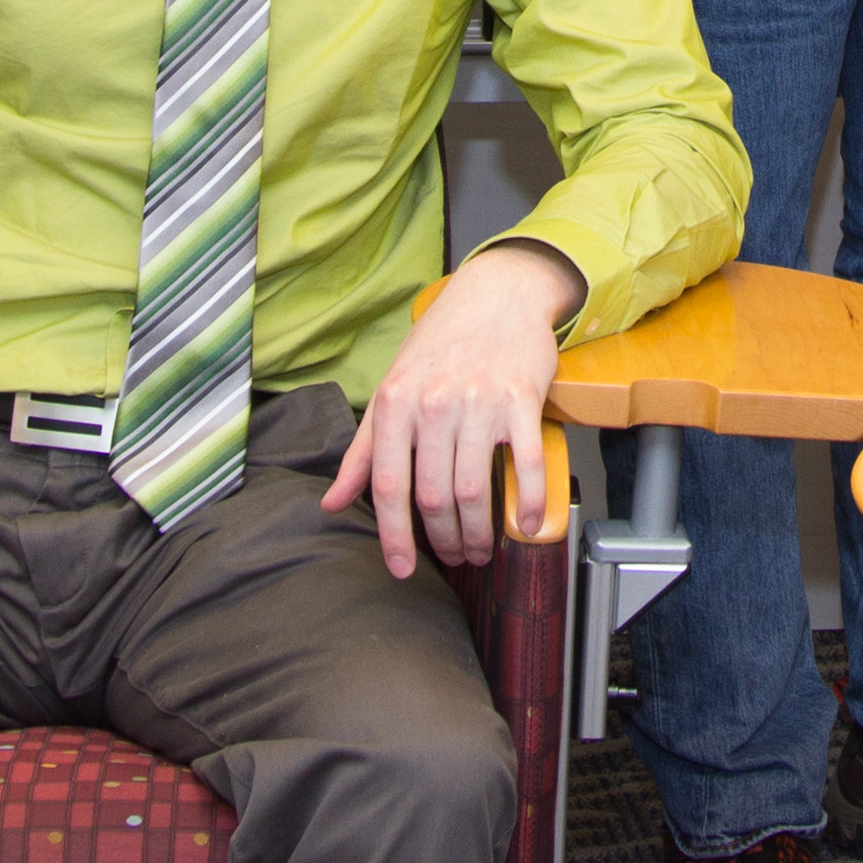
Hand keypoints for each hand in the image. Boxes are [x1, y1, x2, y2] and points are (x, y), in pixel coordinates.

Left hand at [326, 241, 580, 576]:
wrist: (497, 293)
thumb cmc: (440, 344)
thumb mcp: (391, 389)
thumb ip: (362, 452)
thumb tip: (331, 503)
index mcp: (396, 403)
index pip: (389, 486)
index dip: (394, 536)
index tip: (402, 568)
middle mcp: (434, 403)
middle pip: (433, 496)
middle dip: (443, 539)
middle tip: (454, 557)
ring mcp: (480, 402)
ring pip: (474, 489)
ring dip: (478, 532)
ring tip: (481, 548)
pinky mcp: (521, 399)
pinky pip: (527, 464)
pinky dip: (530, 502)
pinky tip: (527, 524)